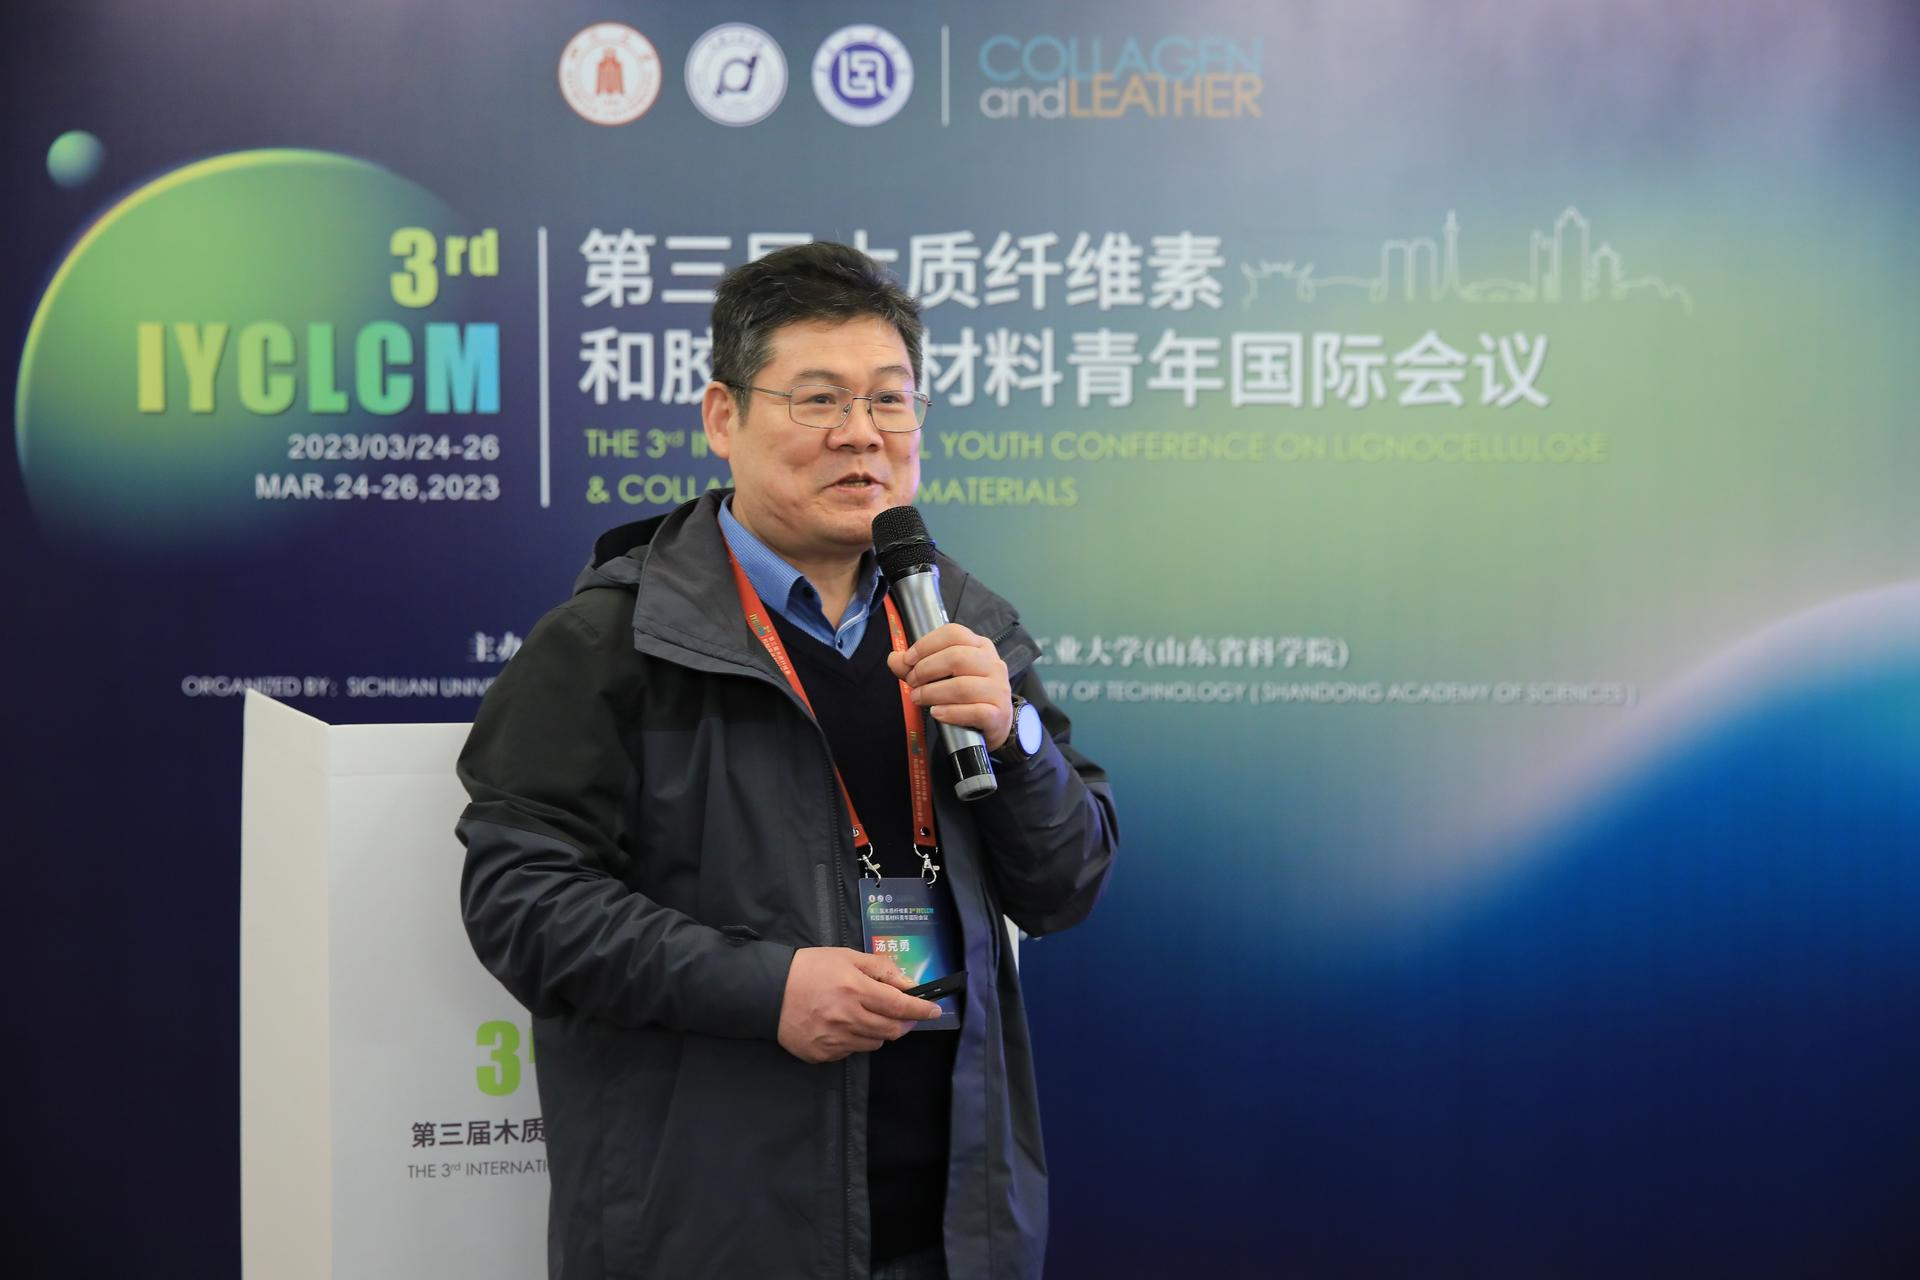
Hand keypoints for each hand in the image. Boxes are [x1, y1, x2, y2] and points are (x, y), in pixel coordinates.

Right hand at [776, 947, 943, 1063]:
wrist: (767, 992)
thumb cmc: (809, 968)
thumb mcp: (846, 957)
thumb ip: (880, 969)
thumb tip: (908, 983)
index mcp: (855, 990)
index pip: (899, 1005)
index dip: (921, 1010)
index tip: (934, 1010)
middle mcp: (848, 1018)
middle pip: (891, 1030)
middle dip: (905, 1023)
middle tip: (906, 1014)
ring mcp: (834, 1041)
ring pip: (874, 1043)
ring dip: (881, 1031)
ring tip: (868, 1015)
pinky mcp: (822, 1055)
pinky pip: (851, 1051)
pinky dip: (856, 1040)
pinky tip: (844, 1025)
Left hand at [887, 623, 1012, 750]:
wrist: (996, 723)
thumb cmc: (968, 695)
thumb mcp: (943, 676)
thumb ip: (917, 666)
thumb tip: (894, 659)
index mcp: (980, 646)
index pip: (954, 633)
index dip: (926, 644)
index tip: (908, 660)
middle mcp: (993, 664)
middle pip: (957, 657)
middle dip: (926, 670)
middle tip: (912, 683)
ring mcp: (998, 689)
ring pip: (962, 686)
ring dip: (933, 693)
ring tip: (919, 699)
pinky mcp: (998, 714)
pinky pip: (973, 711)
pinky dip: (950, 712)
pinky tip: (937, 713)